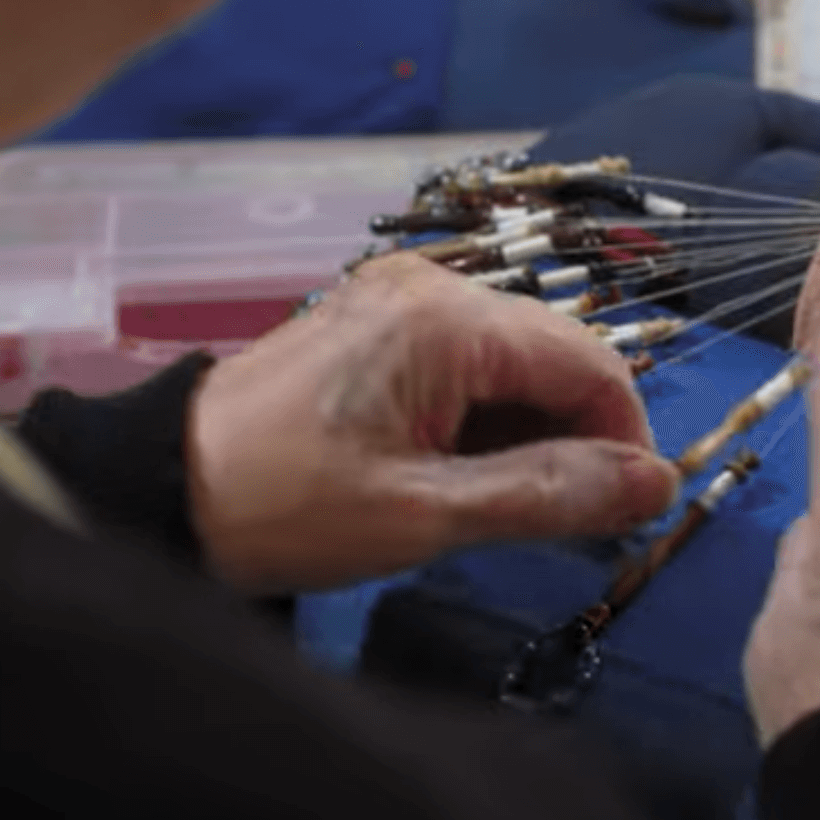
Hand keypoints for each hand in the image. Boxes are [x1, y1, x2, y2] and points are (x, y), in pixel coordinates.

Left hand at [186, 253, 680, 593]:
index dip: (626, 440)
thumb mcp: (425, 515)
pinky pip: (466, 370)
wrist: (162, 492)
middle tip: (568, 531)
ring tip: (505, 515)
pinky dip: (485, 426)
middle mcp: (429, 288)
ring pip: (513, 368)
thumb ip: (549, 495)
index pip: (589, 362)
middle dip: (578, 442)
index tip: (625, 517)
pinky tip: (465, 484)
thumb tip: (656, 484)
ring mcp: (397, 304)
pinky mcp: (375, 331)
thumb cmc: (284, 507)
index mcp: (444, 318)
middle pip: (555, 359)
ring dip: (531, 440)